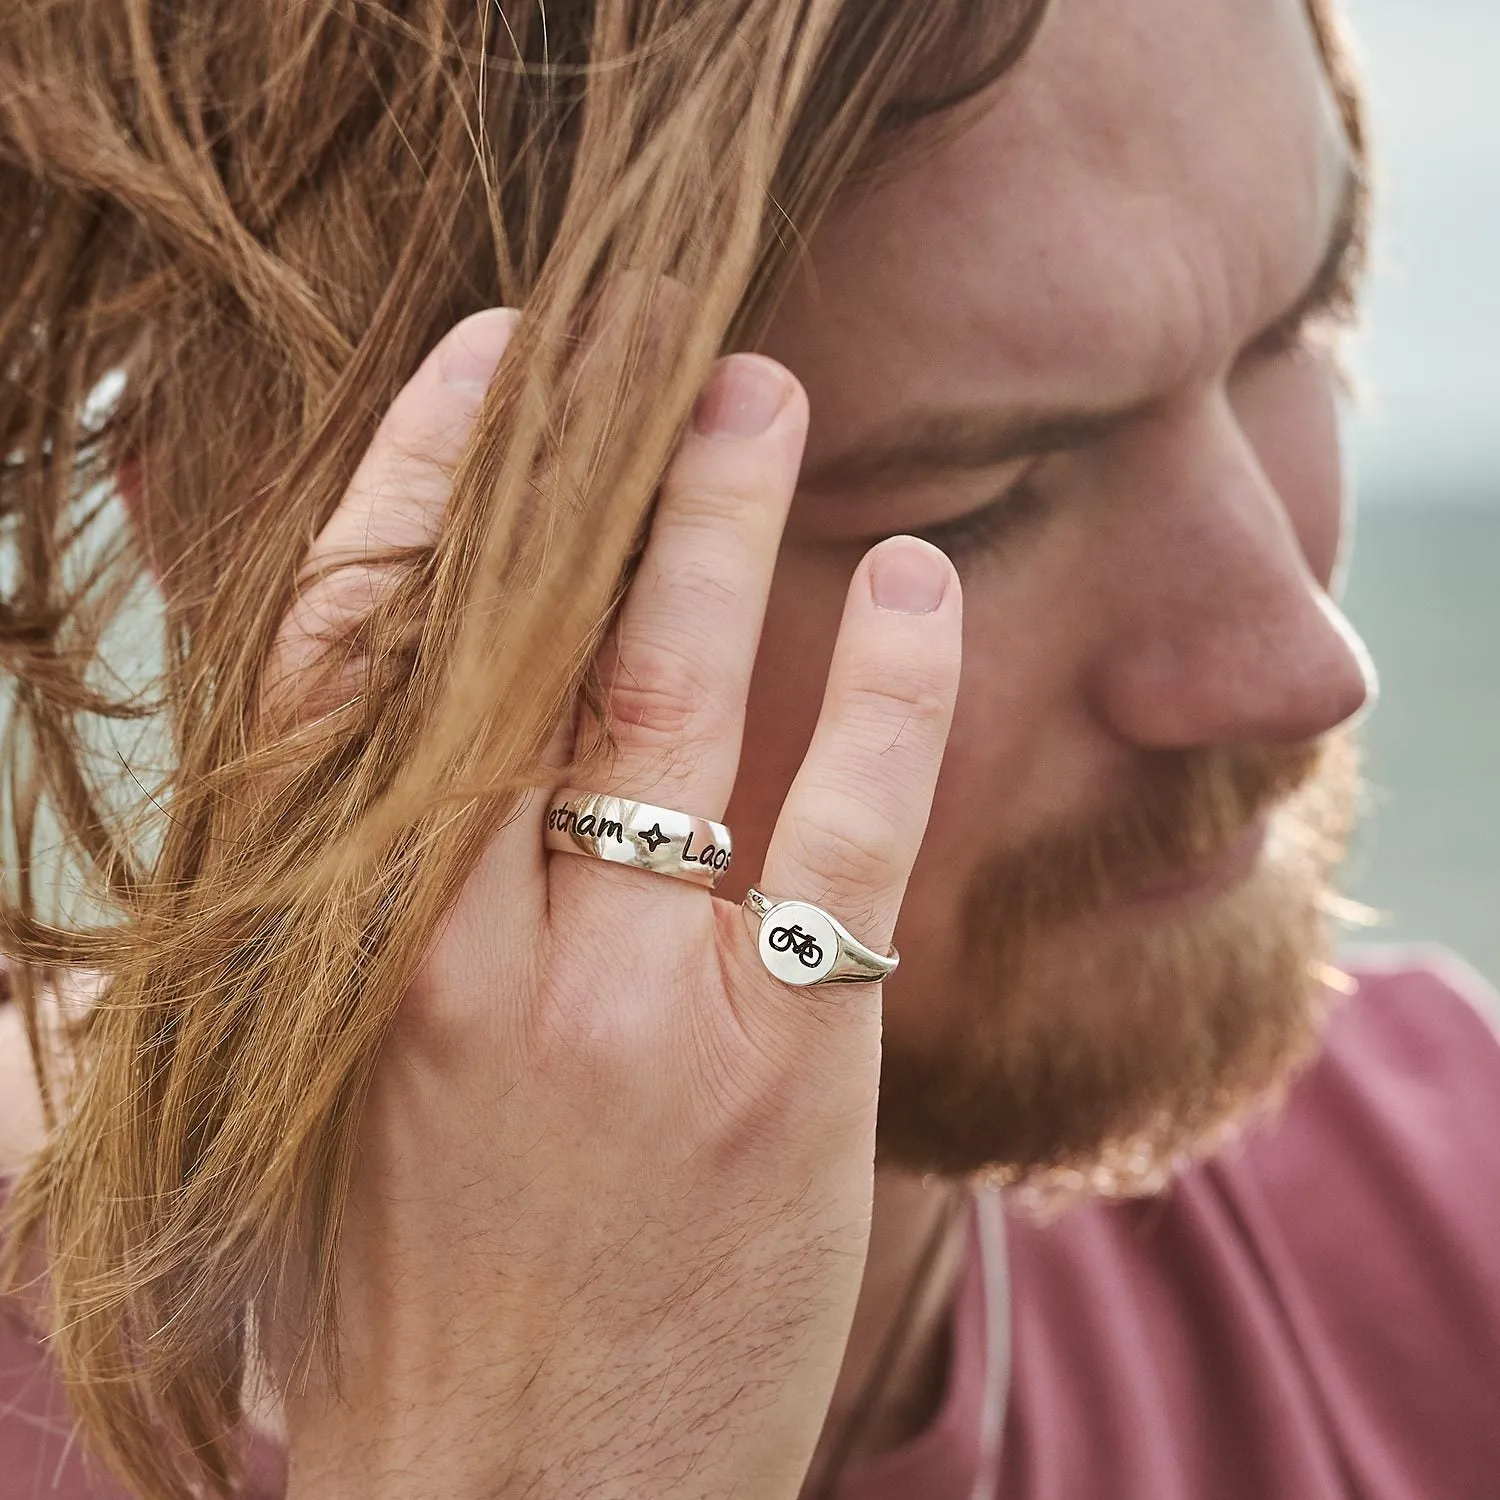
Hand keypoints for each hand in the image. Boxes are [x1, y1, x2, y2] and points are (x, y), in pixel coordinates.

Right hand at [271, 308, 961, 1498]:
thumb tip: (407, 756)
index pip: (348, 671)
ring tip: (768, 401)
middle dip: (586, 479)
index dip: (411, 500)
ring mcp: (633, 1018)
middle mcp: (468, 965)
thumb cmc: (407, 1305)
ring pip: (671, 713)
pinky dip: (890, 698)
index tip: (478, 383)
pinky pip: (844, 841)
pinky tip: (923, 588)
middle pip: (519, 656)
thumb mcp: (329, 1098)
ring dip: (723, 536)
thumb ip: (366, 925)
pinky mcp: (779, 1080)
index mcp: (334, 962)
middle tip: (650, 343)